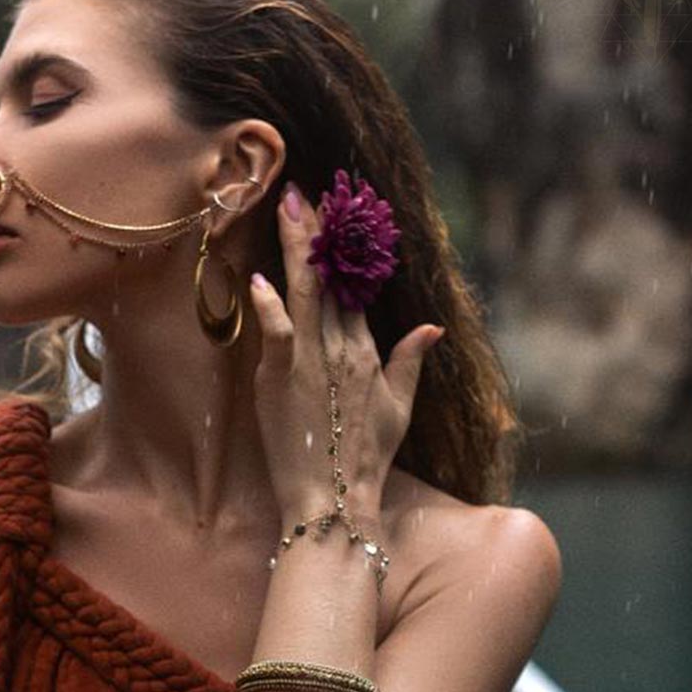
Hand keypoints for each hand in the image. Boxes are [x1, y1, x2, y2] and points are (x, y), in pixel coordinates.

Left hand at [248, 182, 443, 522]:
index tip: (335, 215)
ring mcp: (313, 360)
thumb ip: (411, 363)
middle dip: (318, 232)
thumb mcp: (398, 409)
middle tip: (305, 192)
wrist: (336, 499)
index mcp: (366, 351)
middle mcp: (343, 347)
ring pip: (305, 291)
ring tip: (288, 206)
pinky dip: (270, 305)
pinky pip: (279, 332)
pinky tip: (259, 278)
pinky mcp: (284, 378)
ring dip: (296, 246)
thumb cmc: (363, 460)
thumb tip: (431, 329)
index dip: (343, 249)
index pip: (353, 287)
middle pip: (330, 277)